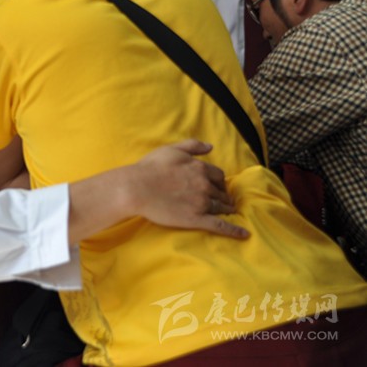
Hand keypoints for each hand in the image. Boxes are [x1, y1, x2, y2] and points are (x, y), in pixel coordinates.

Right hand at [130, 139, 248, 238]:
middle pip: (221, 191)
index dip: (218, 180)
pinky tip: (244, 234)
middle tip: (221, 198)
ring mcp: (202, 203)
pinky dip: (234, 230)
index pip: (218, 175)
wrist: (137, 188)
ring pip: (222, 206)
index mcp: (200, 168)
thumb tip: (211, 146)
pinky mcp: (196, 219)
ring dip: (227, 208)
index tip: (216, 185)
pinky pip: (220, 225)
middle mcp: (205, 185)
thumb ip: (192, 145)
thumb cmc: (150, 168)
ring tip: (229, 211)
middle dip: (223, 194)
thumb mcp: (171, 149)